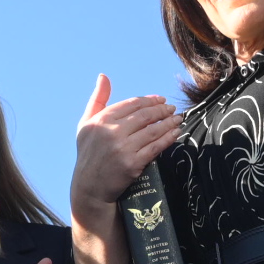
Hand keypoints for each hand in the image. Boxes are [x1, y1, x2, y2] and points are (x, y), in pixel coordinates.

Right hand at [71, 75, 180, 216]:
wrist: (90, 187)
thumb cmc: (89, 153)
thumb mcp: (86, 124)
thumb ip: (97, 99)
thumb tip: (103, 76)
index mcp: (101, 120)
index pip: (132, 104)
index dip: (150, 100)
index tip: (161, 99)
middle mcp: (111, 132)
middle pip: (144, 115)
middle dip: (162, 110)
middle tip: (172, 108)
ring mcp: (122, 148)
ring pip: (152, 130)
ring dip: (169, 122)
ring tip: (178, 118)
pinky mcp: (132, 163)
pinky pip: (155, 147)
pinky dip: (168, 138)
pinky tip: (175, 133)